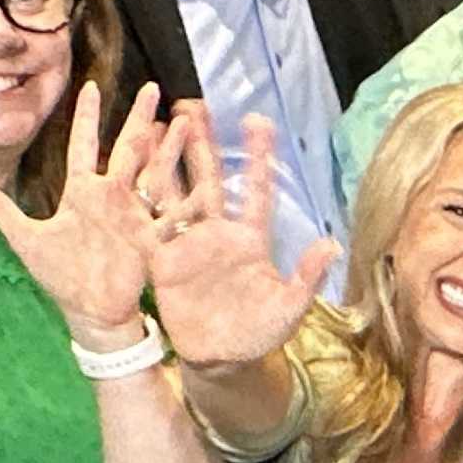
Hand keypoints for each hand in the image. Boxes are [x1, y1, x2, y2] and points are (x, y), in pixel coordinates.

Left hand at [0, 79, 162, 346]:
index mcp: (82, 192)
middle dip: (138, 117)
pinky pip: (172, 206)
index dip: (86, 116)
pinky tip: (205, 173)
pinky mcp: (152, 233)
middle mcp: (111, 196)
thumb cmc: (60, 277)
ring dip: (169, 144)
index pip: (83, 144)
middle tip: (152, 86)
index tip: (91, 86)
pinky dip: (188, 188)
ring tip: (186, 116)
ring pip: (155, 168)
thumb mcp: (25, 239)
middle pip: (127, 147)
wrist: (91, 312)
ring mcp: (135, 212)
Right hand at [139, 111, 335, 371]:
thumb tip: (332, 245)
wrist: (223, 359)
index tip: (258, 120)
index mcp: (251, 239)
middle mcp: (218, 233)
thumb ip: (306, 277)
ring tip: (155, 124)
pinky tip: (130, 173)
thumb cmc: (261, 332)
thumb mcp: (289, 308)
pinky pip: (151, 226)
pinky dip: (141, 201)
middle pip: (210, 179)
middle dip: (202, 143)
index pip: (256, 190)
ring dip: (167, 160)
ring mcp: (189, 244)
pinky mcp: (163, 261)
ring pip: (176, 193)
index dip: (258, 156)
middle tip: (193, 103)